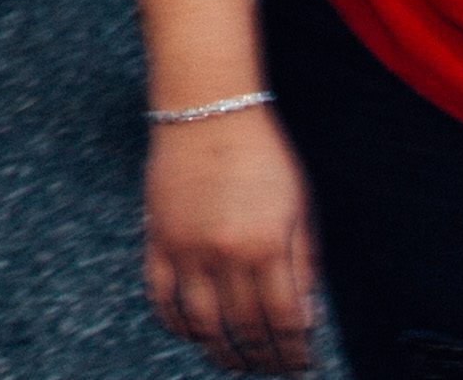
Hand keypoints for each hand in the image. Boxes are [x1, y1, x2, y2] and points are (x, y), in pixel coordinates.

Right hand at [144, 111, 316, 372]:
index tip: (300, 364)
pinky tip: (192, 333)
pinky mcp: (157, 238)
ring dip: (220, 351)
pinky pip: (160, 296)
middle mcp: (224, 253)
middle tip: (272, 369)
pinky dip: (175, 323)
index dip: (294, 352)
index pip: (283, 322)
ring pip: (201, 323)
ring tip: (234, 362)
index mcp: (267, 246)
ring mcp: (185, 248)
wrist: (207, 109)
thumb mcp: (301, 208)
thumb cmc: (262, 154)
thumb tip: (305, 320)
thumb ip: (304, 266)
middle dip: (262, 358)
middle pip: (244, 328)